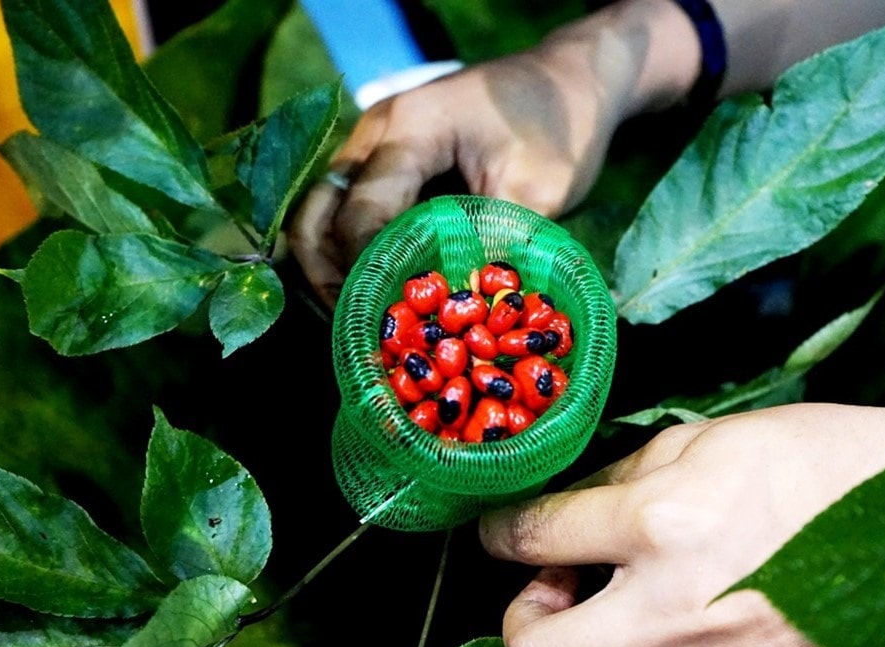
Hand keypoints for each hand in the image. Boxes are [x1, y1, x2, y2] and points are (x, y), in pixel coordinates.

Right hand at [289, 49, 617, 310]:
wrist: (566, 80)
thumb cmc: (560, 126)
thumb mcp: (541, 189)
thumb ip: (494, 242)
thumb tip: (459, 306)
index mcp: (411, 129)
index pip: (363, 213)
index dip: (369, 274)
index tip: (389, 321)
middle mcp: (377, 132)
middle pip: (317, 213)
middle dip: (330, 275)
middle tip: (362, 327)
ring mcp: (374, 143)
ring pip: (323, 214)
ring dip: (335, 266)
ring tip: (366, 316)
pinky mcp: (386, 160)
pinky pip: (350, 209)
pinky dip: (357, 250)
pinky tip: (385, 288)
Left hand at [480, 403, 884, 646]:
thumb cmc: (818, 463)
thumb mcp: (706, 444)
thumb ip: (621, 476)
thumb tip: (568, 503)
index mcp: (665, 525)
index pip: (536, 537)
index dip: (499, 529)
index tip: (499, 527)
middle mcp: (676, 610)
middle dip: (522, 617)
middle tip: (545, 583)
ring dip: (577, 639)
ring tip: (606, 595)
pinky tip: (661, 611)